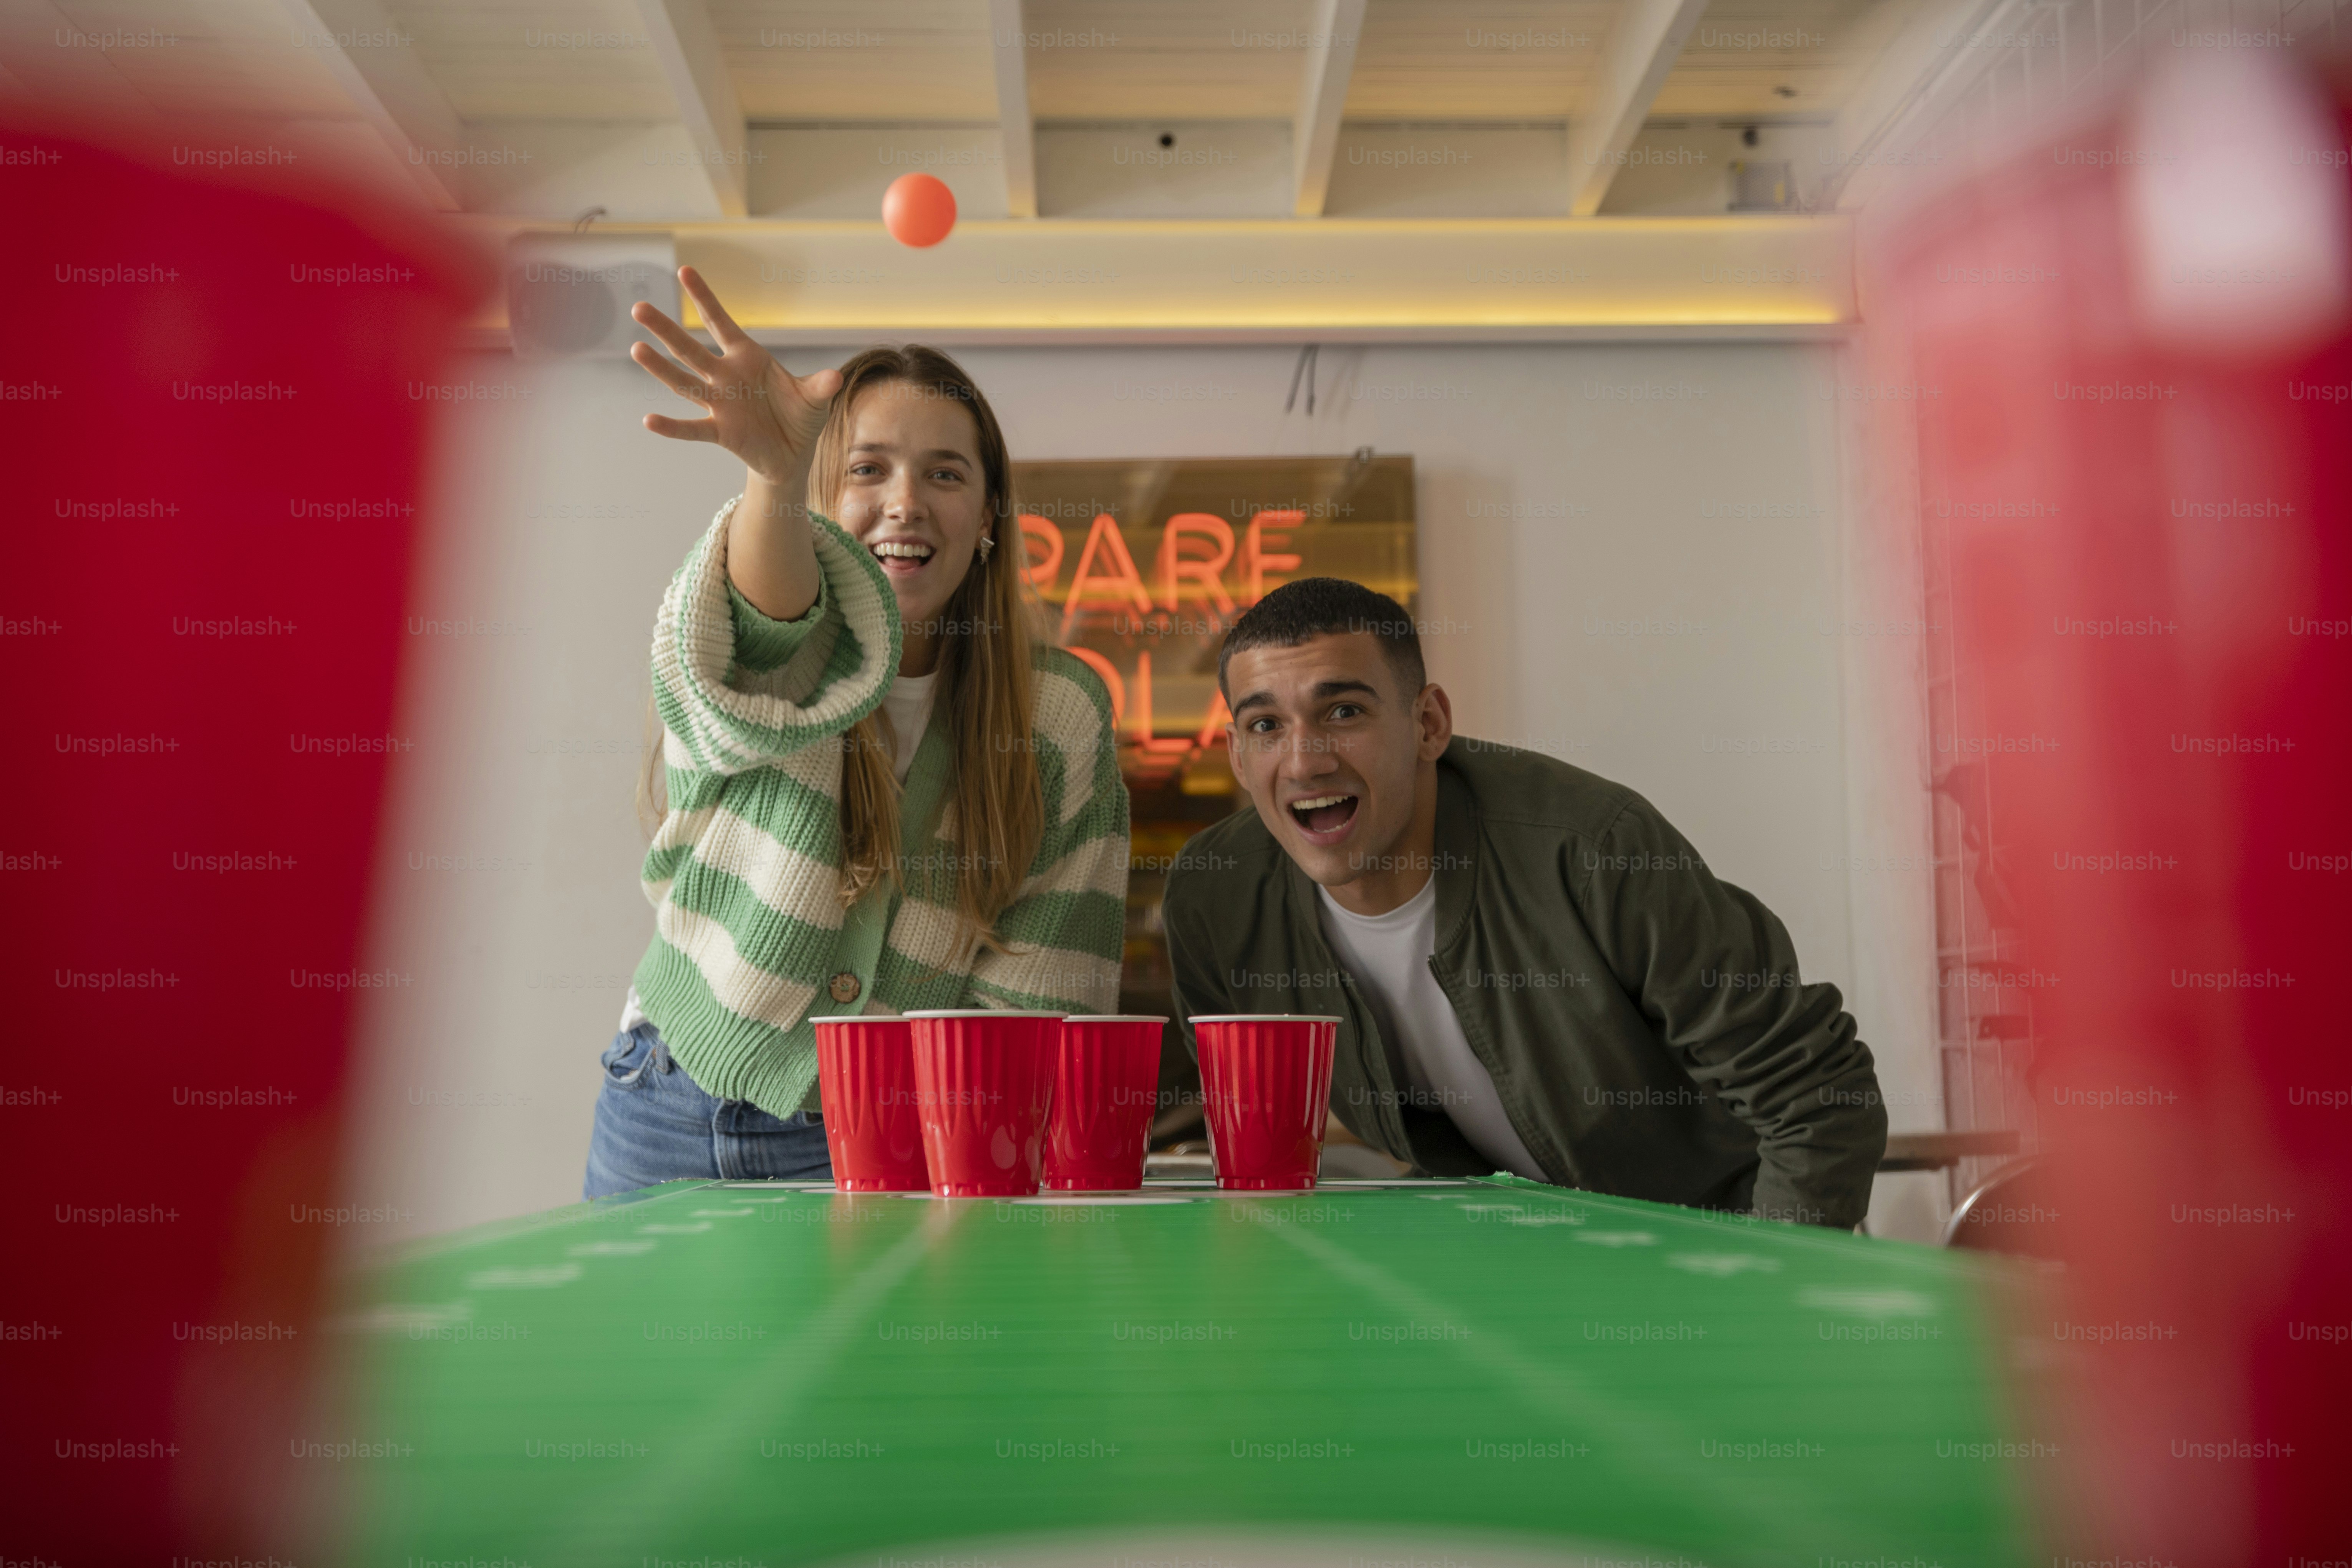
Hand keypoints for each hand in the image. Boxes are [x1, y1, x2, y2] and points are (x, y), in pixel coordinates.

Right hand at [629, 266, 841, 487]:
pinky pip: (691, 428)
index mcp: (746, 357)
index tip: (685, 270)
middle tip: (639, 308)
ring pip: (684, 382)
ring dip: (661, 368)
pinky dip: (672, 426)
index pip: (720, 322)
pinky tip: (649, 420)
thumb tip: (835, 378)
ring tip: (636, 349)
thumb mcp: (815, 399)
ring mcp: (720, 404)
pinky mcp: (720, 432)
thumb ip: (820, 386)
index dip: (704, 298)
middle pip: (690, 349)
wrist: (794, 453)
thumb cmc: (800, 416)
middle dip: (666, 329)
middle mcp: (726, 377)